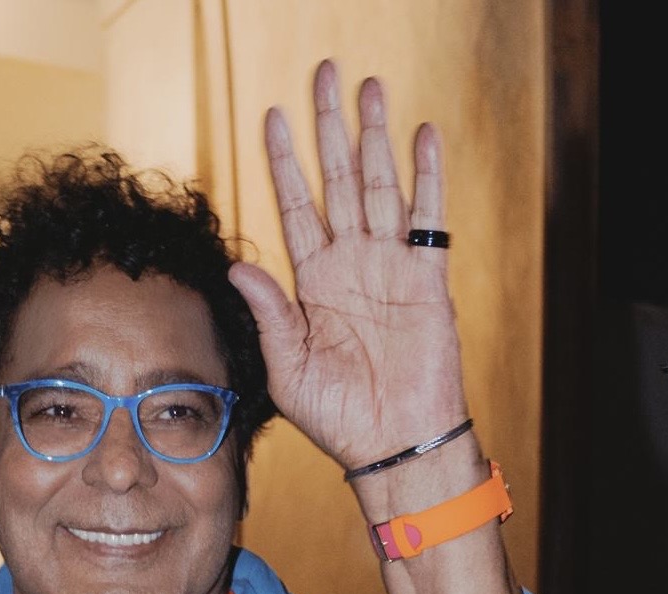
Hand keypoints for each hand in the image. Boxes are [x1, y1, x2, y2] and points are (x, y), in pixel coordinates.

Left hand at [229, 62, 466, 472]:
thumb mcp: (287, 366)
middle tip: (326, 73)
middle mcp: (351, 264)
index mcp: (313, 281)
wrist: (393, 446)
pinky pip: (428, 221)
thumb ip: (268, 313)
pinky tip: (423, 136)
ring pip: (382, 185)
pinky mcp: (427, 283)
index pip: (296, 204)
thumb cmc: (338, 417)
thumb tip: (238, 266)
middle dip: (330, 126)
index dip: (285, 161)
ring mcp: (390, 269)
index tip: (273, 115)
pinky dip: (428, 177)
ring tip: (370, 87)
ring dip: (375, 137)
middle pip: (339, 178)